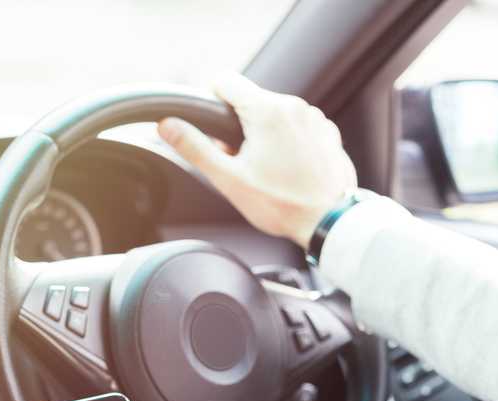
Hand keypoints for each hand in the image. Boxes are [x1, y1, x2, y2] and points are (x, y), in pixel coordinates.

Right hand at [159, 74, 357, 247]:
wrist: (330, 222)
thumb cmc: (282, 205)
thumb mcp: (229, 179)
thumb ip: (194, 148)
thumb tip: (167, 125)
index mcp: (267, 110)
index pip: (225, 81)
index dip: (212, 101)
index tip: (214, 128)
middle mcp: (294, 106)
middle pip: (251, 101)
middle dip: (240, 126)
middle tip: (242, 162)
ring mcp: (315, 118)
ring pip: (276, 114)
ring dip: (266, 134)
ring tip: (269, 170)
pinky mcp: (328, 132)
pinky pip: (299, 127)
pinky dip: (290, 142)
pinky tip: (291, 170)